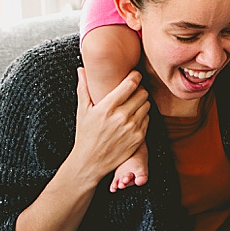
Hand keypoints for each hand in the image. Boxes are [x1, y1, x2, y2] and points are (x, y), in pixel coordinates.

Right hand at [72, 67, 148, 183]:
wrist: (91, 161)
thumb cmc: (85, 134)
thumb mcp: (82, 110)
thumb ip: (83, 88)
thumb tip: (81, 69)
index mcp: (107, 107)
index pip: (130, 84)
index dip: (135, 76)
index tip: (134, 74)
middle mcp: (121, 117)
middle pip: (142, 93)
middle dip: (139, 89)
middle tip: (133, 90)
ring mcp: (132, 128)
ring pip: (147, 104)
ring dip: (142, 102)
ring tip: (133, 103)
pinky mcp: (139, 137)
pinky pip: (148, 118)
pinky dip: (143, 115)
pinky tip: (133, 117)